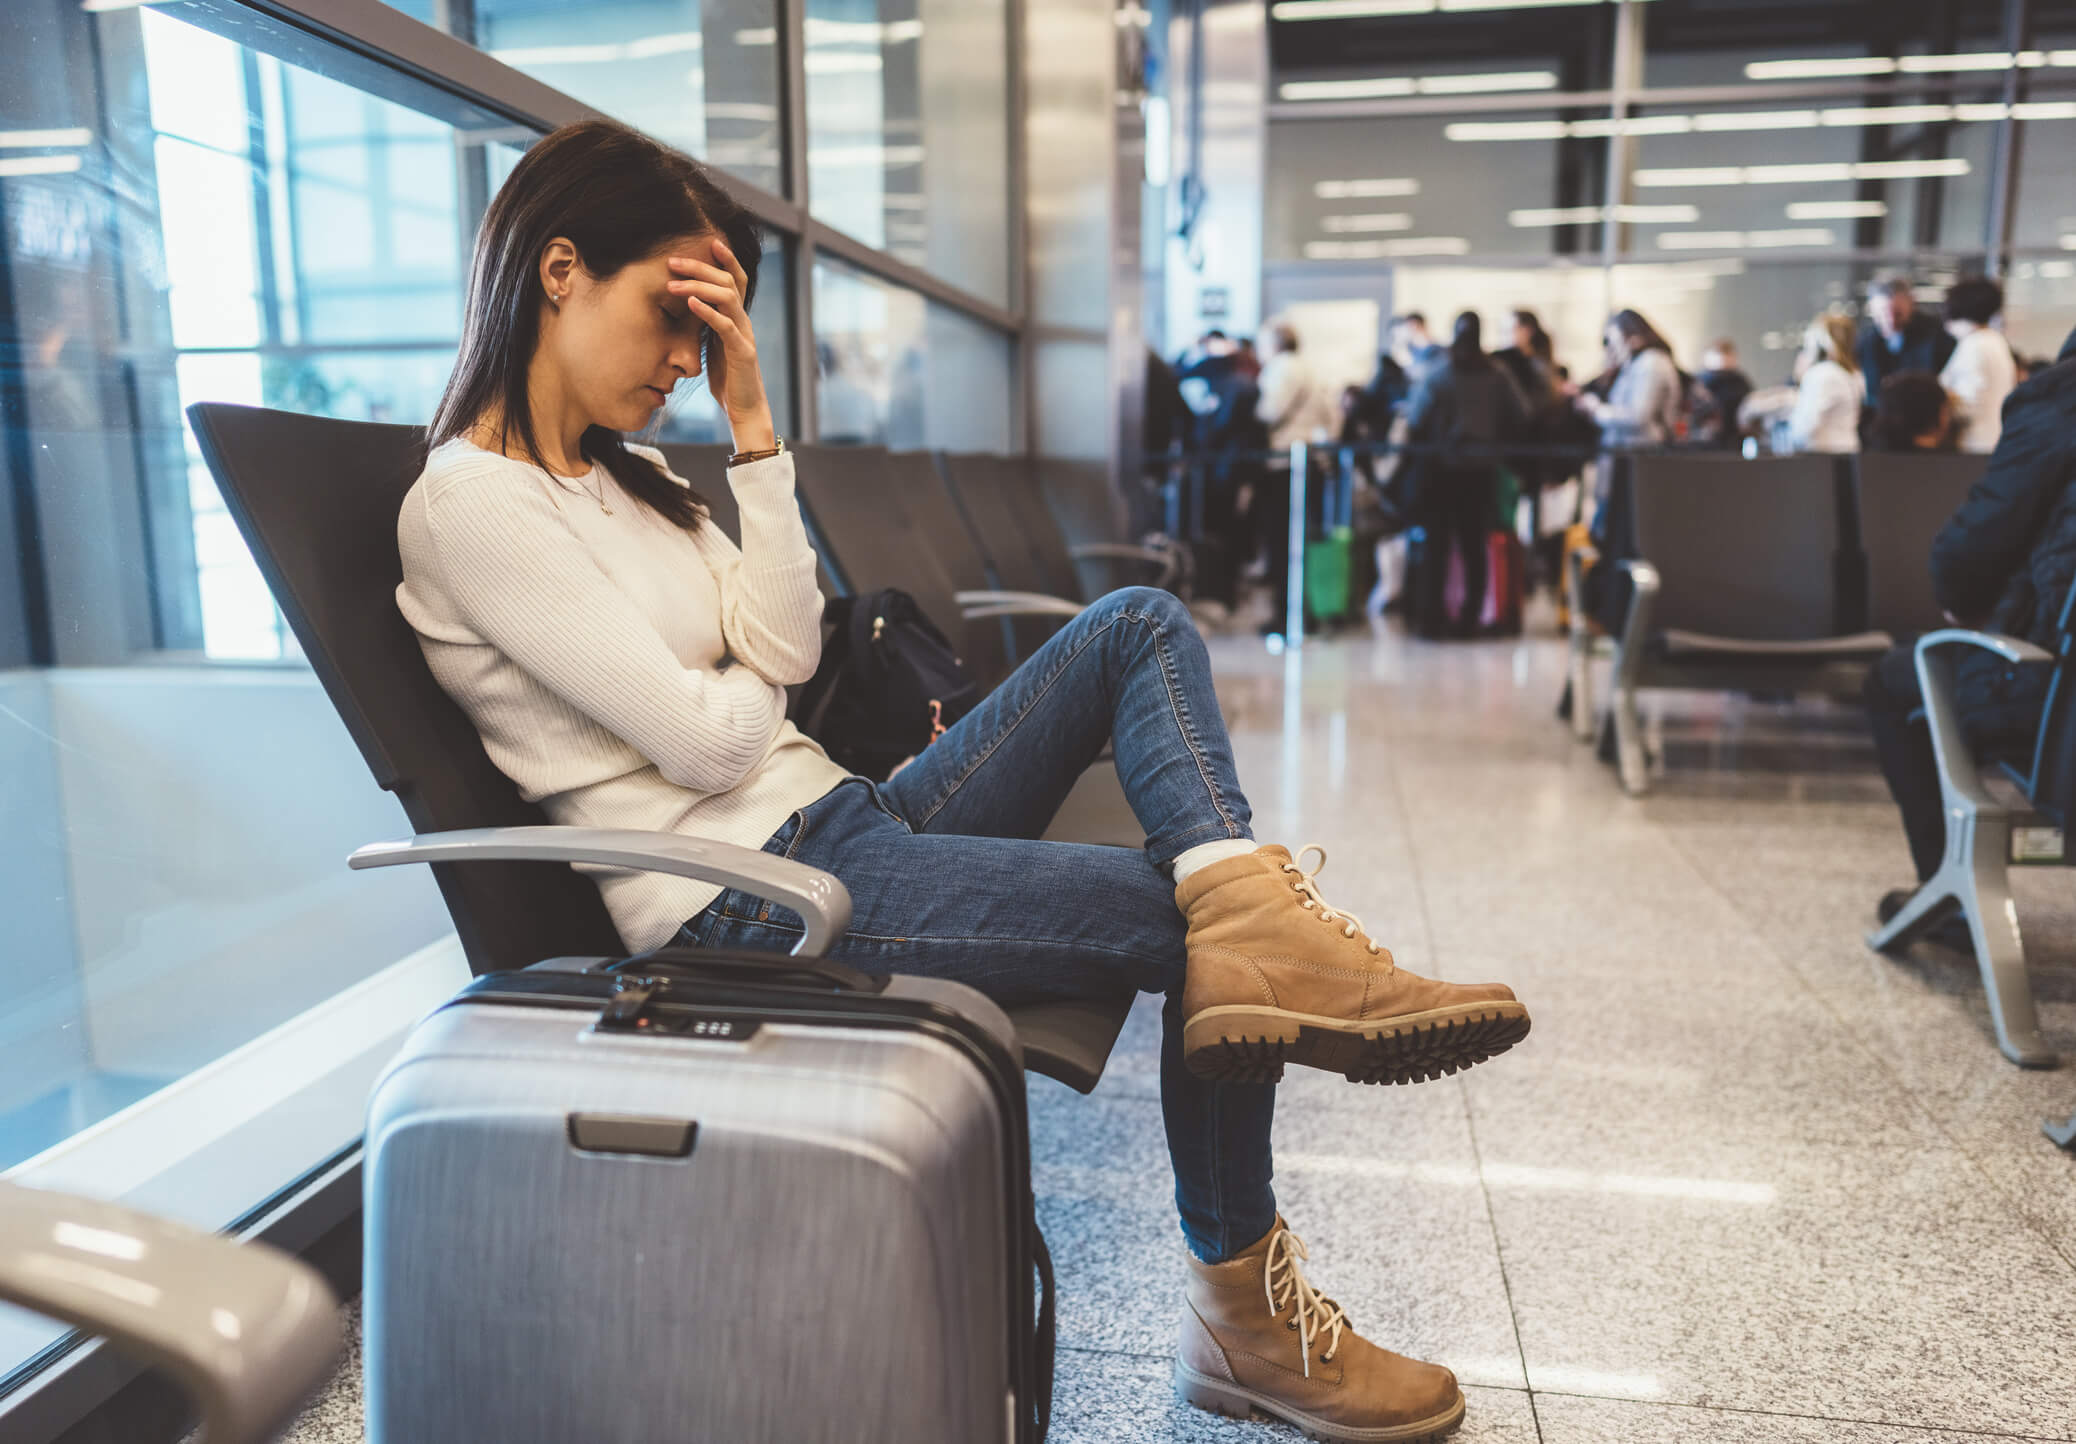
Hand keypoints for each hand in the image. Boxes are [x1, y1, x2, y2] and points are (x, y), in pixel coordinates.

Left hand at [667, 240, 774, 451]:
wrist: (745, 410)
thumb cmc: (727, 379)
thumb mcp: (714, 345)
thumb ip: (708, 324)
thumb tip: (690, 305)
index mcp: (737, 318)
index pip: (735, 279)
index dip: (724, 258)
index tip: (706, 241)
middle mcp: (744, 322)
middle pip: (728, 281)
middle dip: (700, 267)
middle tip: (673, 261)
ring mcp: (745, 336)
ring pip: (727, 298)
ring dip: (698, 286)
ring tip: (674, 284)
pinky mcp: (742, 353)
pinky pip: (725, 326)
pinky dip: (708, 312)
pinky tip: (690, 304)